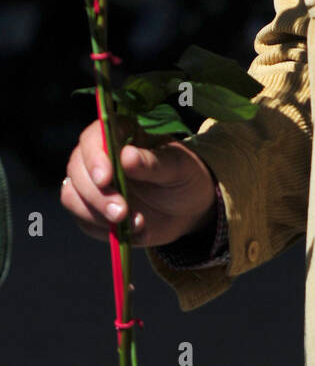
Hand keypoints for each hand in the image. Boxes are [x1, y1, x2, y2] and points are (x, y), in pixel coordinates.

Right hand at [62, 118, 217, 248]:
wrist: (189, 207)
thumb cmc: (184, 176)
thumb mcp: (179, 167)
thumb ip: (154, 163)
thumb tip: (126, 156)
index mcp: (122, 134)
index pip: (95, 135)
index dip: (95, 155)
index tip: (106, 178)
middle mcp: (100, 156)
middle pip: (77, 167)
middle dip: (97, 194)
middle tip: (122, 212)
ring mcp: (93, 184)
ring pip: (72, 194)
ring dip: (97, 213)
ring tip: (135, 223)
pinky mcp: (92, 210)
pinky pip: (84, 220)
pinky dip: (105, 230)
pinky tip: (135, 231)